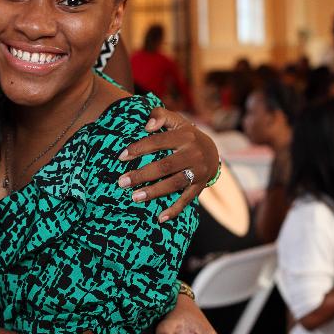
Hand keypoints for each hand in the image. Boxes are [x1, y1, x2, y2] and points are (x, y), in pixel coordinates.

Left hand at [117, 107, 218, 222]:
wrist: (212, 150)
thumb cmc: (184, 134)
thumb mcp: (175, 120)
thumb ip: (159, 115)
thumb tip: (147, 126)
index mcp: (185, 136)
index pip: (158, 141)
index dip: (139, 149)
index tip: (121, 157)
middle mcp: (194, 154)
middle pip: (165, 166)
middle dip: (142, 175)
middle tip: (122, 182)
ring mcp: (198, 171)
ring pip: (175, 183)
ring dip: (154, 192)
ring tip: (134, 197)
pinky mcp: (200, 186)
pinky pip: (187, 200)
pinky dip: (175, 210)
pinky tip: (160, 218)